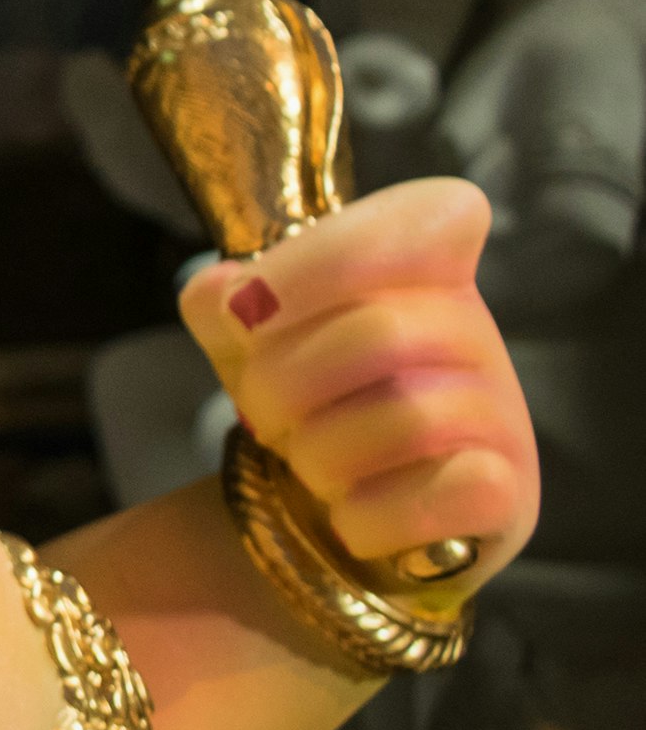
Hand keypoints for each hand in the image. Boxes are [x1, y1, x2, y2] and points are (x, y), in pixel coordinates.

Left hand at [180, 175, 538, 579]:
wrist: (345, 504)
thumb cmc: (306, 398)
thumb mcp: (251, 339)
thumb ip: (223, 300)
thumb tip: (222, 294)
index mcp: (428, 265)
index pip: (437, 213)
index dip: (325, 257)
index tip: (251, 304)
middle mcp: (475, 329)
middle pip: (377, 335)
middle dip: (283, 385)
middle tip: (261, 413)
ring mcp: (502, 410)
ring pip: (402, 420)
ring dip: (316, 456)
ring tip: (310, 463)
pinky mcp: (507, 492)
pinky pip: (432, 497)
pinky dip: (364, 516)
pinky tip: (353, 515)